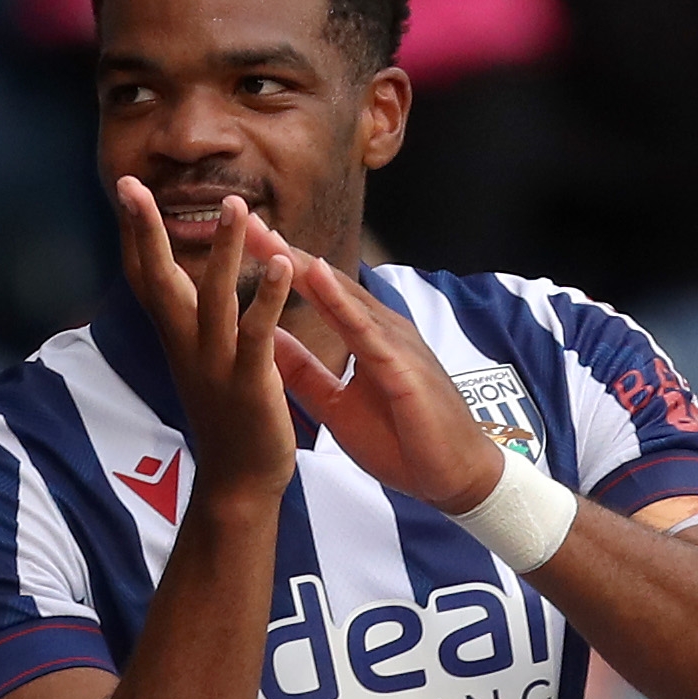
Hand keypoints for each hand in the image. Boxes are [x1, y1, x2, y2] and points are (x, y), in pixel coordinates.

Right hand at [111, 178, 301, 499]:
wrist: (238, 483)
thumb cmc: (226, 419)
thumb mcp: (199, 363)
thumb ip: (189, 323)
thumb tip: (179, 288)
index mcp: (177, 339)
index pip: (148, 276)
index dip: (136, 233)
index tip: (126, 187)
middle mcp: (187, 347)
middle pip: (159, 280)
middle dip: (147, 231)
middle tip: (132, 185)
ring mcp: (216, 364)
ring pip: (214, 297)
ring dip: (224, 250)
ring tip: (235, 205)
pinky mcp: (249, 383)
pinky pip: (257, 332)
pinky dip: (268, 296)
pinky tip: (282, 262)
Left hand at [266, 249, 512, 517]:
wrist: (454, 477)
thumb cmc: (404, 442)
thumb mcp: (337, 406)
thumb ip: (306, 374)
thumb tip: (270, 345)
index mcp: (365, 338)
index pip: (316, 293)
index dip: (280, 266)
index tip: (243, 242)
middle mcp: (381, 330)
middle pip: (325, 283)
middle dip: (284, 252)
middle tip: (244, 221)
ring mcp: (394, 344)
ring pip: (343, 297)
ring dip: (304, 265)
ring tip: (268, 237)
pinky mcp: (402, 368)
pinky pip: (365, 330)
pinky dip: (339, 302)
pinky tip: (314, 276)